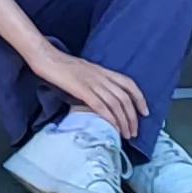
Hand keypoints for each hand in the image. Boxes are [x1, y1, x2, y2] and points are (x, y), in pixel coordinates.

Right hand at [30, 49, 145, 138]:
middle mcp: (101, 77)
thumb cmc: (61, 65)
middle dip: (133, 117)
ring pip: (116, 104)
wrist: (46, 58)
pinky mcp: (82, 90)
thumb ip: (95, 80)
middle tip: (134, 132)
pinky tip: (113, 128)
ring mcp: (92, 83)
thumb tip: (101, 96)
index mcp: (103, 71)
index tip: (145, 112)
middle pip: (125, 98)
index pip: (129, 84)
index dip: (140, 99)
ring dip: (124, 121)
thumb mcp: (84, 70)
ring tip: (126, 135)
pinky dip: (110, 118)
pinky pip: (101, 106)